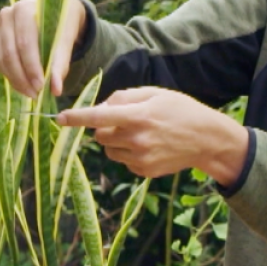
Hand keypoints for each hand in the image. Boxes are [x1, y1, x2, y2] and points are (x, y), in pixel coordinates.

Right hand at [0, 0, 85, 96]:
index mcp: (24, 10)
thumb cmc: (63, 23)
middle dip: (22, 77)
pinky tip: (23, 86)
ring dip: (15, 80)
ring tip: (31, 93)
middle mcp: (7, 16)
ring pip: (2, 59)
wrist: (56, 11)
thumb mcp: (66, 39)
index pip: (25, 43)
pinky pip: (0, 61)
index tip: (41, 87)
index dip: (31, 67)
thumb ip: (60, 63)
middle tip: (35, 94)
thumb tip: (56, 90)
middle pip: (10, 53)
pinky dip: (11, 76)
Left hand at [56, 87, 248, 186]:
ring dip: (115, 141)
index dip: (77, 118)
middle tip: (125, 120)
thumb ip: (125, 97)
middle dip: (104, 127)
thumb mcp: (155, 94)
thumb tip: (102, 106)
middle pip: (99, 135)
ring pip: (108, 150)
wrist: (206, 139)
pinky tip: (149, 146)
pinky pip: (122, 161)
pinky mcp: (144, 171)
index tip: (59, 118)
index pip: (99, 116)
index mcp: (138, 116)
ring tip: (140, 133)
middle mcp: (137, 139)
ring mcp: (141, 158)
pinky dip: (128, 153)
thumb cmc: (180, 110)